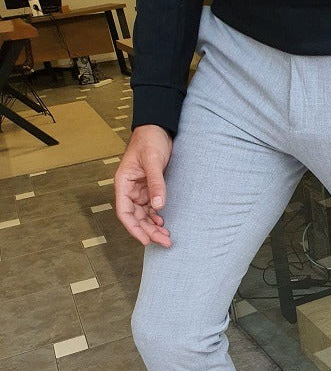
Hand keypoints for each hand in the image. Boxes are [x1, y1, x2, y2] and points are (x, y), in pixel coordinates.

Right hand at [114, 124, 172, 247]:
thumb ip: (155, 183)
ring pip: (144, 215)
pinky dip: (157, 217)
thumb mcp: (152, 160)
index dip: (134, 228)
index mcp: (123, 183)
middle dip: (148, 231)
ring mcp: (139, 190)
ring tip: (167, 237)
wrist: (158, 128)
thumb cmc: (150, 139)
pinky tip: (164, 223)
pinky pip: (151, 208)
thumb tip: (158, 206)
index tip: (146, 240)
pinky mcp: (149, 188)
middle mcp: (129, 189)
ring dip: (154, 227)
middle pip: (136, 217)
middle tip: (165, 242)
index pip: (124, 212)